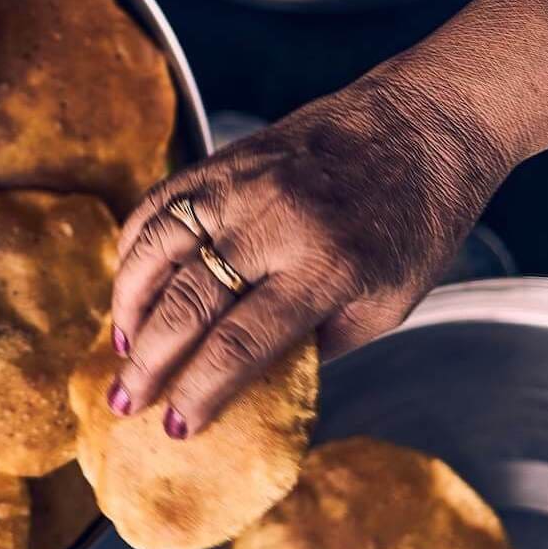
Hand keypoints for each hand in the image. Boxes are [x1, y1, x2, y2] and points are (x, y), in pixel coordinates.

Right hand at [108, 71, 517, 438]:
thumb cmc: (417, 222)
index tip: (175, 426)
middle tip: (123, 401)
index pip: (241, 343)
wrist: (425, 122)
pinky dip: (134, 246)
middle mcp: (275, 223)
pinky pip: (160, 203)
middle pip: (188, 303)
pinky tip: (130, 282)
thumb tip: (249, 379)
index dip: (199, 391)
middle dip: (147, 362)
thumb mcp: (388, 303)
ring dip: (128, 304)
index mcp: (328, 268)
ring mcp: (243, 185)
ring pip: (157, 247)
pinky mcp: (226, 159)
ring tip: (122, 345)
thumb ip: (318, 341)